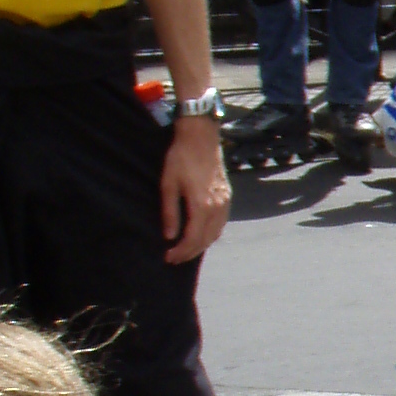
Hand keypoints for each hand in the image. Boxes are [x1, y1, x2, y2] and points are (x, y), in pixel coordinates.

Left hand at [158, 119, 230, 263]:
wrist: (201, 137)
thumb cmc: (181, 158)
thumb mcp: (168, 184)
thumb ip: (170, 212)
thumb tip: (169, 236)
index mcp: (201, 205)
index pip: (192, 239)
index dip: (180, 252)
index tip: (168, 257)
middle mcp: (217, 207)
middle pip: (205, 240)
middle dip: (189, 253)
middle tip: (174, 258)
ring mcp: (225, 202)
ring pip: (216, 234)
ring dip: (201, 246)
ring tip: (186, 250)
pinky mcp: (227, 196)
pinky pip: (221, 223)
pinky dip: (211, 235)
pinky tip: (200, 235)